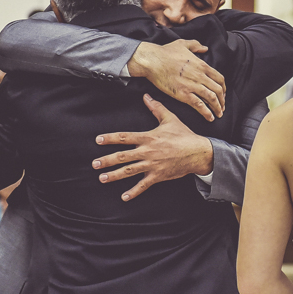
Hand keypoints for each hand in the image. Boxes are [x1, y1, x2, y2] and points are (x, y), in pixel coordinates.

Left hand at [93, 94, 213, 200]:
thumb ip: (156, 108)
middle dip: (107, 160)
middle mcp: (147, 152)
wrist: (198, 152)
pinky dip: (133, 192)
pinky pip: (143, 185)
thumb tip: (146, 96)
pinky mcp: (158, 175)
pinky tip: (124, 197)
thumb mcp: (170, 119)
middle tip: (94, 163)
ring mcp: (152, 165)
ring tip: (102, 178)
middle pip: (123, 156)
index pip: (125, 137)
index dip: (110, 138)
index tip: (98, 140)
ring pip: (129, 171)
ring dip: (114, 175)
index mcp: (148, 137)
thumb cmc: (184, 135)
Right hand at [127, 40, 224, 121]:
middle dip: (222, 100)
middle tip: (222, 106)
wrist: (152, 61)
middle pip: (218, 90)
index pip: (219, 78)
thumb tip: (205, 48)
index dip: (223, 87)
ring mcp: (192, 85)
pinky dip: (206, 112)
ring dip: (217, 107)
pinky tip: (209, 117)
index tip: (223, 93)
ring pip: (211, 98)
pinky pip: (199, 105)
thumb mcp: (183, 43)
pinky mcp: (183, 94)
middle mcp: (200, 76)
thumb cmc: (165, 52)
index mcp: (201, 65)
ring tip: (219, 114)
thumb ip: (196, 45)